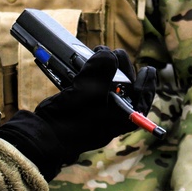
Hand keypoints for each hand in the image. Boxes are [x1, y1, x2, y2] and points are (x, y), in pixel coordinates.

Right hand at [0, 48, 156, 179]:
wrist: (42, 137)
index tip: (149, 69)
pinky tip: (85, 68)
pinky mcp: (81, 116)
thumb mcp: (90, 88)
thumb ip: (102, 67)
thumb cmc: (71, 117)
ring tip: (99, 55)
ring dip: (105, 72)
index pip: (143, 100)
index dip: (147, 83)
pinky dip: (91, 81)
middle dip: (121, 69)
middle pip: (125, 90)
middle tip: (115, 53)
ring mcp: (96, 119)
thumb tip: (108, 55)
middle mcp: (112, 120)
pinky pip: (92, 96)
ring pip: (108, 91)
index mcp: (121, 118)